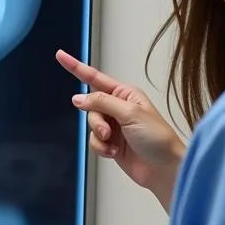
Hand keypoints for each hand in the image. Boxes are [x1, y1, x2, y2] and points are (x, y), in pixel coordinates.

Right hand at [55, 49, 185, 210]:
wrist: (163, 169)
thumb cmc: (157, 138)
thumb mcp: (130, 113)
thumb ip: (101, 102)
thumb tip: (78, 98)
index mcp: (125, 94)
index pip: (95, 78)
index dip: (76, 67)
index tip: (61, 55)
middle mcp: (118, 107)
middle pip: (90, 106)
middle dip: (96, 121)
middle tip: (107, 132)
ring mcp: (114, 126)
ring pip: (91, 125)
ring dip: (99, 137)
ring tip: (113, 144)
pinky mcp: (110, 143)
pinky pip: (93, 141)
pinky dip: (101, 148)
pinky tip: (113, 153)